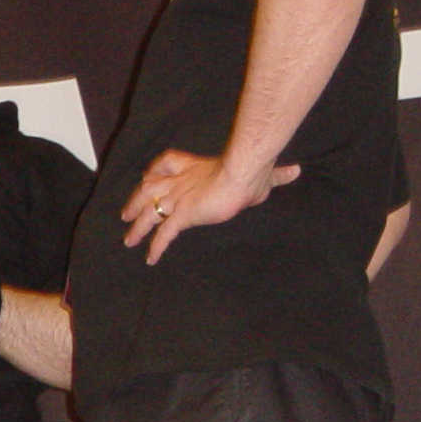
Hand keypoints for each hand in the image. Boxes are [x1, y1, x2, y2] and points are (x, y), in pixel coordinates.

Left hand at [121, 149, 301, 264]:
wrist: (244, 172)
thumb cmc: (252, 171)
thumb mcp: (263, 174)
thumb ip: (275, 175)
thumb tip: (295, 172)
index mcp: (194, 166)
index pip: (165, 163)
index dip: (154, 170)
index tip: (147, 176)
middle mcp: (180, 180)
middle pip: (148, 188)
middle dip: (135, 201)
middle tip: (125, 214)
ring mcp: (179, 197)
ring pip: (148, 212)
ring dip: (137, 227)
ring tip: (128, 240)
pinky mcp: (182, 214)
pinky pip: (163, 233)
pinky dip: (155, 246)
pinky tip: (150, 258)